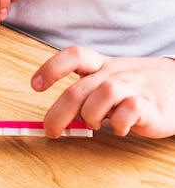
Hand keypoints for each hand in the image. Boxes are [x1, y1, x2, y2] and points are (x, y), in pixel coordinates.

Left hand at [31, 46, 174, 137]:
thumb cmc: (138, 88)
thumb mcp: (109, 82)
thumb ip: (84, 96)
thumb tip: (56, 119)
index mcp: (102, 65)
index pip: (74, 55)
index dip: (52, 68)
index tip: (35, 85)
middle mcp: (115, 73)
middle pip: (78, 90)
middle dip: (58, 114)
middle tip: (52, 131)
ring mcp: (134, 87)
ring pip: (101, 95)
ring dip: (91, 116)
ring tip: (97, 124)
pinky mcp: (151, 105)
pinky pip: (128, 111)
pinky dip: (120, 124)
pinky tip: (122, 128)